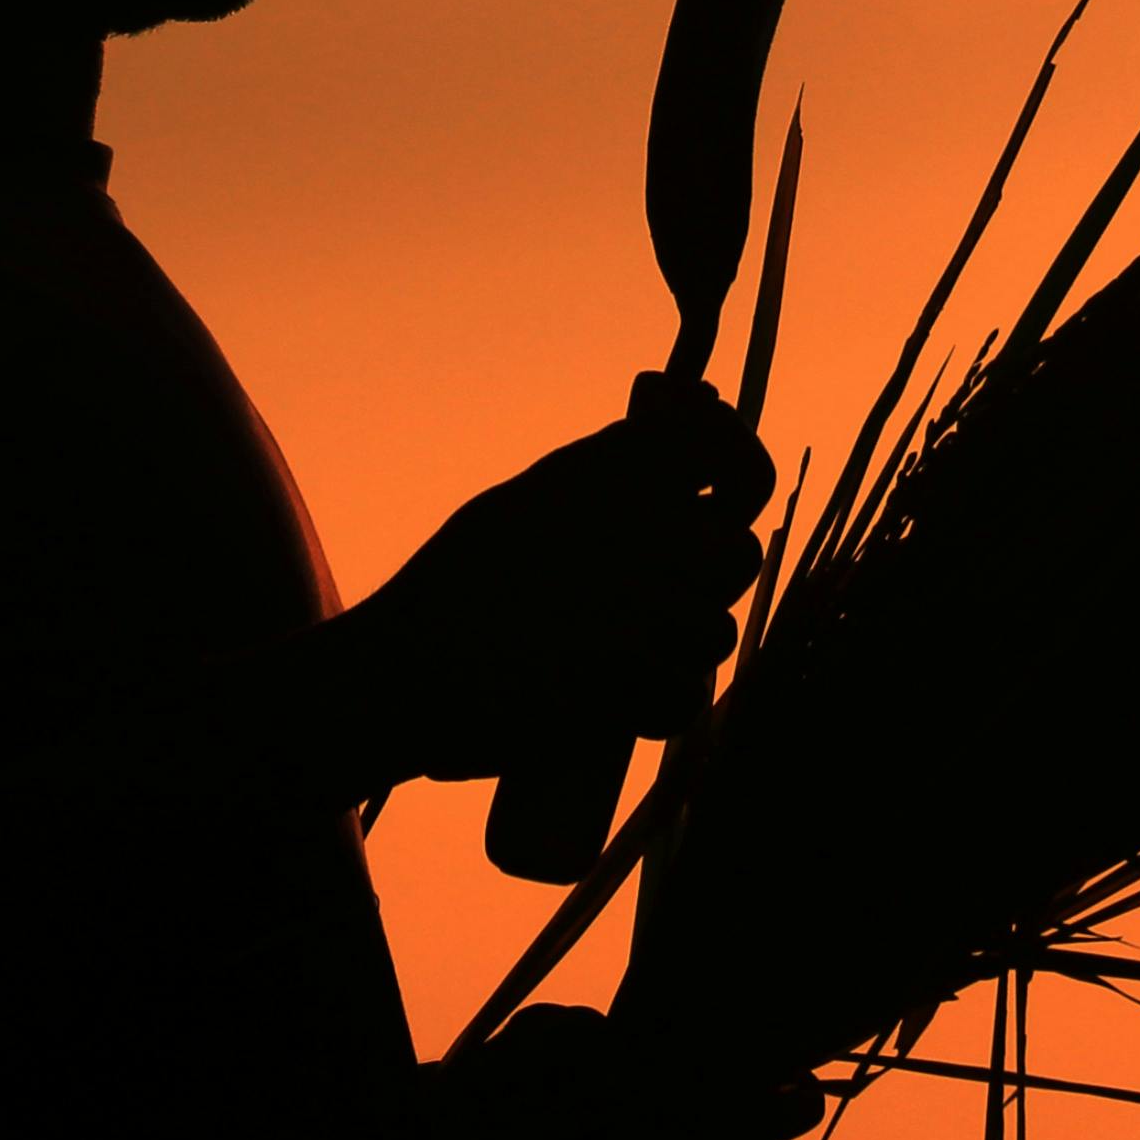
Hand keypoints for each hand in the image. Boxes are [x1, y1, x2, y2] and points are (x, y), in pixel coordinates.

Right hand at [357, 374, 769, 785]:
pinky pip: (689, 696)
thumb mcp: (524, 498)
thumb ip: (602, 467)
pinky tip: (614, 703)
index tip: (717, 487)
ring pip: (717, 631)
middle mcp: (640, 528)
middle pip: (735, 551)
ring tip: (620, 655)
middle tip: (658, 599)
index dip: (737, 461)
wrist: (402, 673)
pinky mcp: (637, 683)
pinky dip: (657, 708)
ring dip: (682, 651)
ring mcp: (647, 606)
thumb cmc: (453, 588)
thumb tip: (670, 430)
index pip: (720, 445)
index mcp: (610, 475)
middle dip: (709, 582)